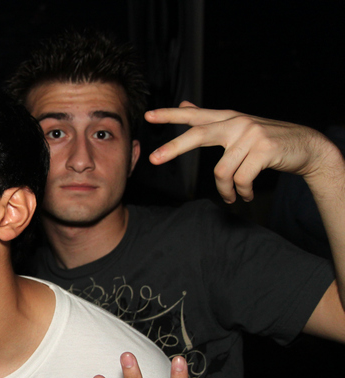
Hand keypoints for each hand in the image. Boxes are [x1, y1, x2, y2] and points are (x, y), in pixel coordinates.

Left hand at [145, 102, 340, 202]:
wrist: (306, 147)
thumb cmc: (266, 141)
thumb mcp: (237, 127)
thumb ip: (210, 119)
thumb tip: (185, 104)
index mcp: (228, 118)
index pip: (195, 115)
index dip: (171, 115)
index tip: (149, 115)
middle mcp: (237, 123)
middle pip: (198, 134)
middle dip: (174, 148)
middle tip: (154, 159)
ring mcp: (251, 135)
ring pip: (222, 171)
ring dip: (226, 190)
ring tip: (233, 195)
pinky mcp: (264, 150)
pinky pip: (240, 179)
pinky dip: (242, 192)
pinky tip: (246, 195)